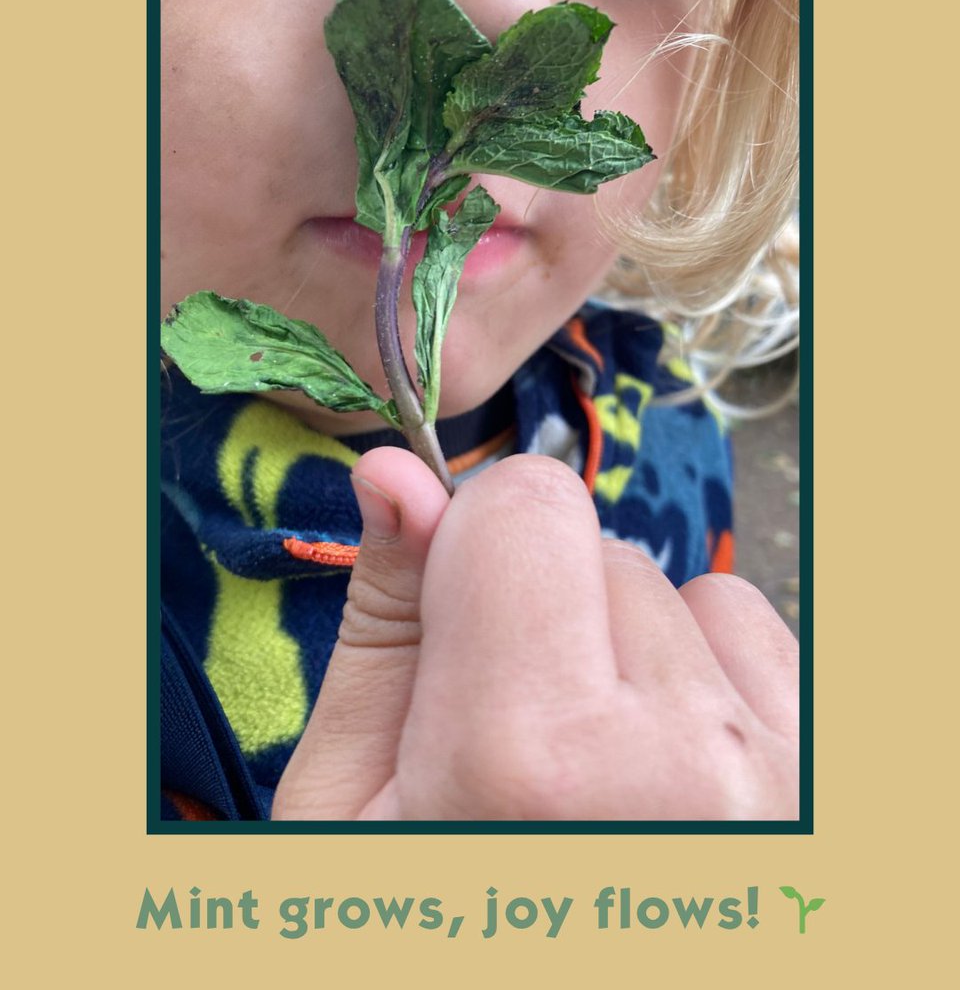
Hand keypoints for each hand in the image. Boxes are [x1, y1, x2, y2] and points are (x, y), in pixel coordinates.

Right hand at [272, 452, 798, 820]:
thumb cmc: (429, 945)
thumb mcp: (348, 813)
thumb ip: (382, 626)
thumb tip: (394, 473)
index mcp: (528, 764)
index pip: (526, 503)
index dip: (471, 549)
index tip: (458, 622)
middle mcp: (684, 766)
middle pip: (604, 548)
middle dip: (549, 616)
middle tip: (523, 749)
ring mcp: (785, 787)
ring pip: (691, 593)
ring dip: (635, 655)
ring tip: (599, 778)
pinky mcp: (835, 793)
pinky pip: (762, 643)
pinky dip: (710, 687)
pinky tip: (669, 781)